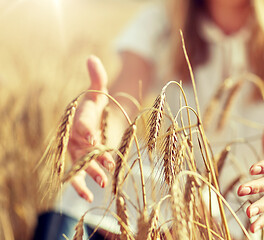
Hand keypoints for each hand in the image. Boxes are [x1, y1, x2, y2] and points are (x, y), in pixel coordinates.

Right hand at [68, 56, 113, 201]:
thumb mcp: (98, 90)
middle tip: (106, 166)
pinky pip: (77, 175)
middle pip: (82, 147)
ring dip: (91, 173)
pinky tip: (90, 197)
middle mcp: (75, 135)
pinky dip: (81, 186)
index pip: (81, 123)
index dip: (86, 129)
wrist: (91, 119)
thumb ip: (96, 77)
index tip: (93, 136)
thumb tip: (92, 57)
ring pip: (81, 163)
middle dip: (93, 156)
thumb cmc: (95, 104)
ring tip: (104, 184)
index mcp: (80, 117)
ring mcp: (76, 150)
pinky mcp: (80, 161)